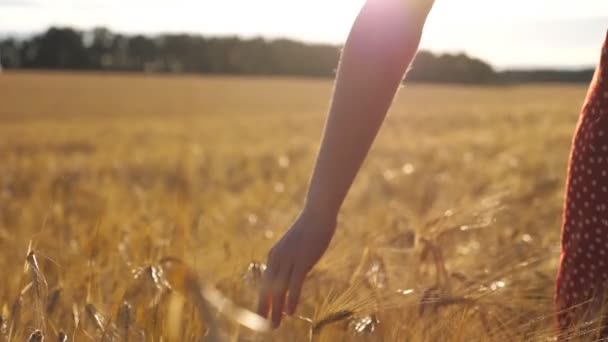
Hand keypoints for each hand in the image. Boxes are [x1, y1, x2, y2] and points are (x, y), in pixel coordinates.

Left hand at [257, 207, 336, 327]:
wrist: (317, 215)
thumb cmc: (309, 230)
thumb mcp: (294, 247)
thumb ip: (289, 261)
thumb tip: (290, 275)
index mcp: (274, 256)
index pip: (265, 283)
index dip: (263, 300)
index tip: (262, 315)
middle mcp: (277, 259)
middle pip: (268, 288)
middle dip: (265, 309)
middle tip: (264, 326)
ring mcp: (289, 260)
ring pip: (279, 289)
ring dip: (276, 309)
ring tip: (275, 325)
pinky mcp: (302, 261)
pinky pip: (294, 284)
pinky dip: (291, 299)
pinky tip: (289, 312)